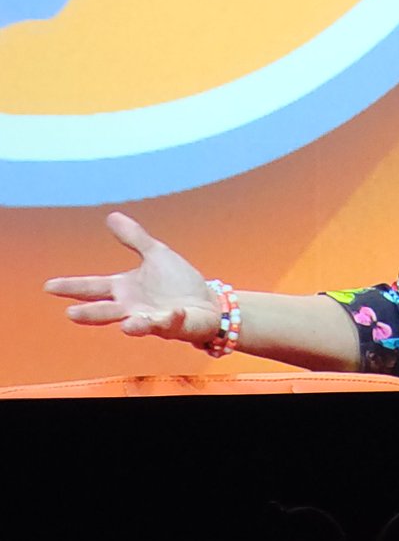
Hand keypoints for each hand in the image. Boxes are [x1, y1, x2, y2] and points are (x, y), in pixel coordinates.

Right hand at [44, 213, 219, 344]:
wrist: (207, 302)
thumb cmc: (177, 282)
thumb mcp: (155, 254)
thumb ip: (134, 238)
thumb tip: (111, 216)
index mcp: (125, 289)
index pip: (94, 288)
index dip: (72, 286)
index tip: (48, 286)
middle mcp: (133, 306)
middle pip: (108, 310)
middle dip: (91, 313)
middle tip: (70, 313)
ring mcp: (152, 318)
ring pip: (138, 323)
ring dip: (132, 324)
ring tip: (124, 325)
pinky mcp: (175, 325)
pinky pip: (171, 323)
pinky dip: (171, 318)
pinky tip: (172, 313)